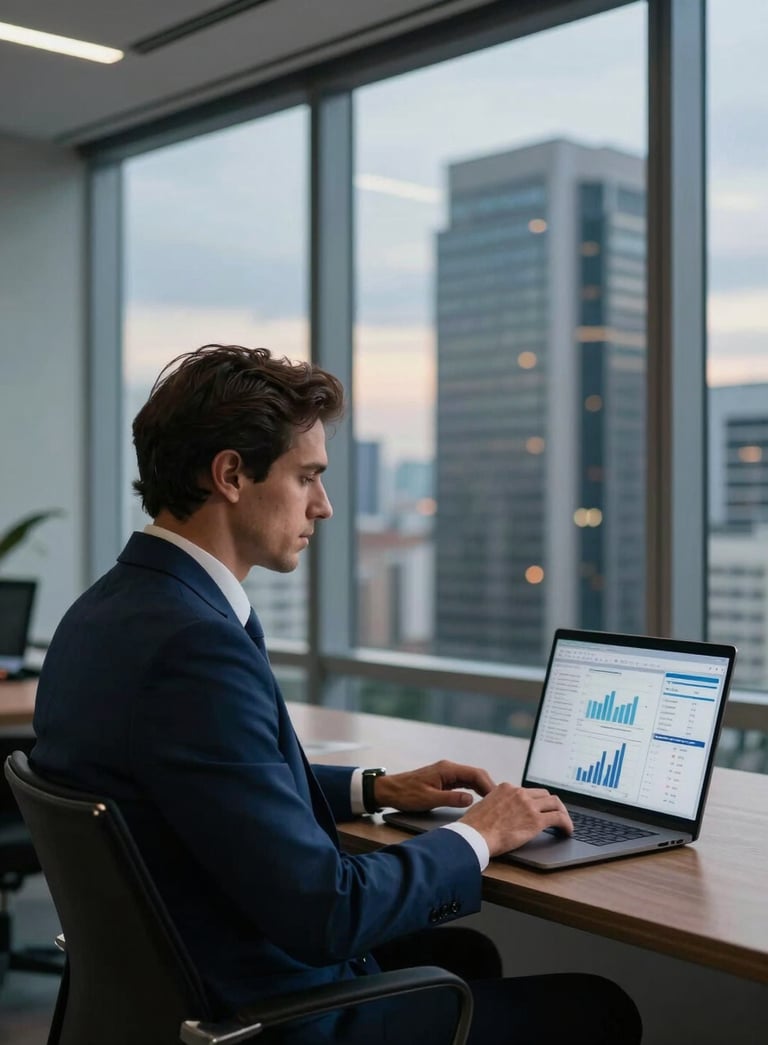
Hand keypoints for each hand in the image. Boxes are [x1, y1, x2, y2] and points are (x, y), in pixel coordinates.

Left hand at [374, 760, 494, 812]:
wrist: (390, 790)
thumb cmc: (406, 794)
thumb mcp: (429, 799)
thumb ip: (451, 799)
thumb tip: (471, 800)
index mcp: (447, 769)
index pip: (475, 774)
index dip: (488, 785)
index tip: (497, 798)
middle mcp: (449, 768)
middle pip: (475, 774)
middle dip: (488, 786)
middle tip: (499, 802)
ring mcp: (446, 773)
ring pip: (470, 779)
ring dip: (482, 788)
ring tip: (493, 803)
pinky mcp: (444, 780)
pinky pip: (464, 782)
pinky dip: (473, 789)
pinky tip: (479, 800)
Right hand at [458, 783, 572, 856]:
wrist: (475, 835)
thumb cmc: (475, 826)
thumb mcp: (484, 805)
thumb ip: (496, 803)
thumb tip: (500, 810)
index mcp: (506, 788)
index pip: (528, 791)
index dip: (536, 802)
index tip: (539, 809)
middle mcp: (519, 793)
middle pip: (544, 795)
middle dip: (551, 805)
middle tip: (555, 814)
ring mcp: (529, 805)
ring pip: (555, 803)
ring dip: (562, 812)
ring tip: (564, 823)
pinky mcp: (536, 820)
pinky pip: (559, 819)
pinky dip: (566, 824)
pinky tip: (567, 831)